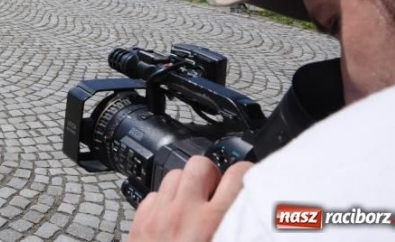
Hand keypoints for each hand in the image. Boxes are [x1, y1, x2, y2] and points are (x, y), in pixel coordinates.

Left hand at [129, 157, 251, 241]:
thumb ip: (242, 231)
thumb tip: (253, 222)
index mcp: (213, 223)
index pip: (237, 176)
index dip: (246, 172)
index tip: (249, 178)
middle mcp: (185, 213)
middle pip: (201, 165)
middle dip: (212, 175)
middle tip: (217, 194)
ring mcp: (159, 214)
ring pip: (175, 174)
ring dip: (187, 185)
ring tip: (194, 205)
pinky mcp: (141, 220)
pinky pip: (154, 194)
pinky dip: (165, 201)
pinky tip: (172, 217)